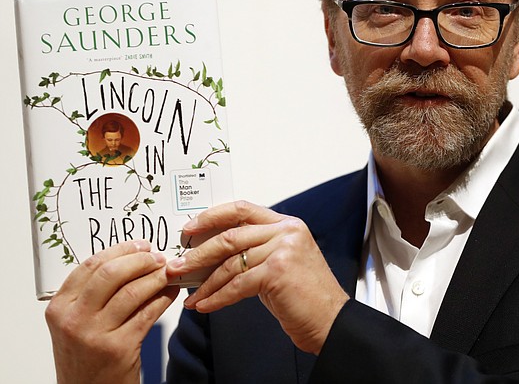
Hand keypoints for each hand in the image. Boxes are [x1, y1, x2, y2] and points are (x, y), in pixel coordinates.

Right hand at [45, 240, 179, 383]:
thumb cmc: (86, 356)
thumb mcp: (76, 322)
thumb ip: (93, 294)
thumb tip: (131, 260)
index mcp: (59, 307)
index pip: (90, 265)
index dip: (120, 250)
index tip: (140, 245)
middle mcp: (73, 319)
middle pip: (112, 273)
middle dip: (141, 260)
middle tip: (158, 257)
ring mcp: (95, 334)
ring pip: (133, 291)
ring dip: (157, 277)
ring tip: (168, 272)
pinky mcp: (120, 347)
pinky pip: (148, 312)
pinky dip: (164, 298)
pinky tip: (171, 292)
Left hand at [166, 200, 349, 354]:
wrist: (330, 320)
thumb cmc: (305, 296)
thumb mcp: (281, 263)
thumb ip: (255, 251)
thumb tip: (212, 255)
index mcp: (287, 224)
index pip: (242, 209)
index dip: (212, 216)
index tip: (190, 229)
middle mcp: (286, 231)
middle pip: (231, 236)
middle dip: (198, 253)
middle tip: (177, 265)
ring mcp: (283, 249)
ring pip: (230, 263)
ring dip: (204, 282)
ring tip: (190, 294)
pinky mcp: (277, 271)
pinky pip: (236, 285)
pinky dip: (216, 297)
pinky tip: (205, 305)